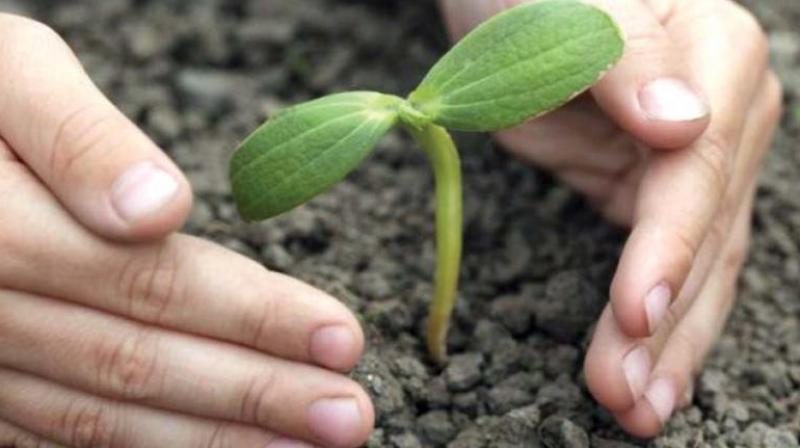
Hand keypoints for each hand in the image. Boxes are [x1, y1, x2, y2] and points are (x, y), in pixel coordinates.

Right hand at [0, 14, 372, 447]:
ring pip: (103, 417)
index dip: (251, 316)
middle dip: (254, 396)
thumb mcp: (6, 73)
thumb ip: (74, 137)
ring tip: (306, 446)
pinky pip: (60, 433)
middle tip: (349, 418)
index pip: (149, 283)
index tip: (340, 339)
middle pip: (136, 363)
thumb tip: (157, 206)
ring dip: (213, 439)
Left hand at [440, 0, 781, 436]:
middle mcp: (722, 114)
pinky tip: (643, 371)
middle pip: (703, 234)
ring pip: (696, 265)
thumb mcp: (571, 7)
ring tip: (637, 410)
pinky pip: (665, 262)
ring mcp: (695, 158)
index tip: (634, 314)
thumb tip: (684, 125)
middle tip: (626, 398)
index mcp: (713, 59)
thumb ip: (628, 60)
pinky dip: (654, 318)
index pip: (694, 173)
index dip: (667, 249)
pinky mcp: (653, 188)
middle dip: (665, 322)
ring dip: (668, 344)